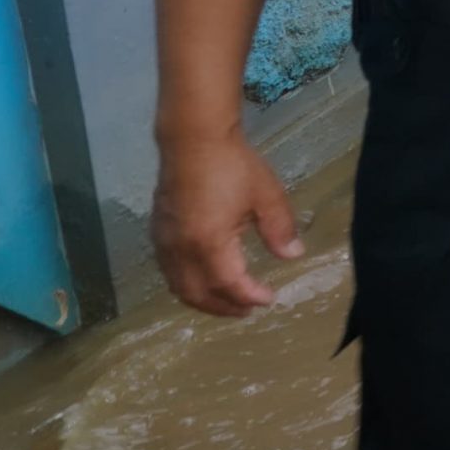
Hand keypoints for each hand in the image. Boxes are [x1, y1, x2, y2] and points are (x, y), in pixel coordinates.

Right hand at [151, 125, 302, 314]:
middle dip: (224, 307)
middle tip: (248, 311)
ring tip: (228, 302)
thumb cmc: (233, 165)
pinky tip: (203, 280)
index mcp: (208, 242)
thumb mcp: (266, 195)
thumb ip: (279, 229)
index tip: (269, 300)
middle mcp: (180, 249)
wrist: (192, 139)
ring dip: (203, 300)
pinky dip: (187, 285)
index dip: (249, 296)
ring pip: (179, 286)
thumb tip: (293, 255)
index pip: (229, 284)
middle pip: (198, 294)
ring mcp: (164, 242)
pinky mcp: (157, 232)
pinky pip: (169, 272)